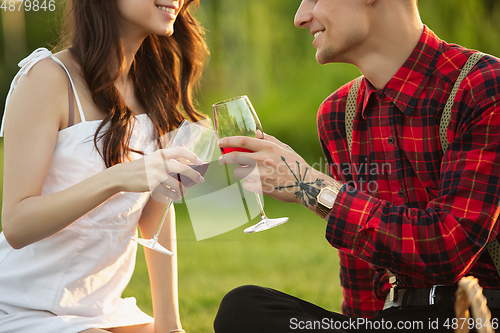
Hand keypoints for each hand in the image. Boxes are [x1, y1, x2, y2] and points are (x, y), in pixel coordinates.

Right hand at [111, 147, 204, 201]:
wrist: (122, 175)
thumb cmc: (141, 167)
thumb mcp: (153, 158)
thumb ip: (167, 160)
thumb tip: (185, 164)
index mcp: (161, 154)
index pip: (180, 151)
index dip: (192, 156)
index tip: (200, 162)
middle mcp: (160, 163)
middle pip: (183, 169)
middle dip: (195, 175)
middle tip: (201, 180)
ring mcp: (156, 175)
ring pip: (178, 184)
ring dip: (184, 189)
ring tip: (185, 191)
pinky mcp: (152, 186)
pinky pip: (169, 193)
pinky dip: (175, 196)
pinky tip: (176, 197)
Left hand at [218, 133, 332, 206]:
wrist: (305, 185)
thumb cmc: (295, 165)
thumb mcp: (284, 148)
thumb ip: (269, 140)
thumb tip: (256, 133)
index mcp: (268, 148)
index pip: (243, 141)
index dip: (228, 141)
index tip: (220, 142)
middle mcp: (263, 160)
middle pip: (235, 157)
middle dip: (225, 158)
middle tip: (221, 160)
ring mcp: (261, 174)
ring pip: (239, 172)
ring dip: (240, 173)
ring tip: (249, 173)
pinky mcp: (261, 188)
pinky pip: (247, 185)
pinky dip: (250, 184)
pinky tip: (259, 183)